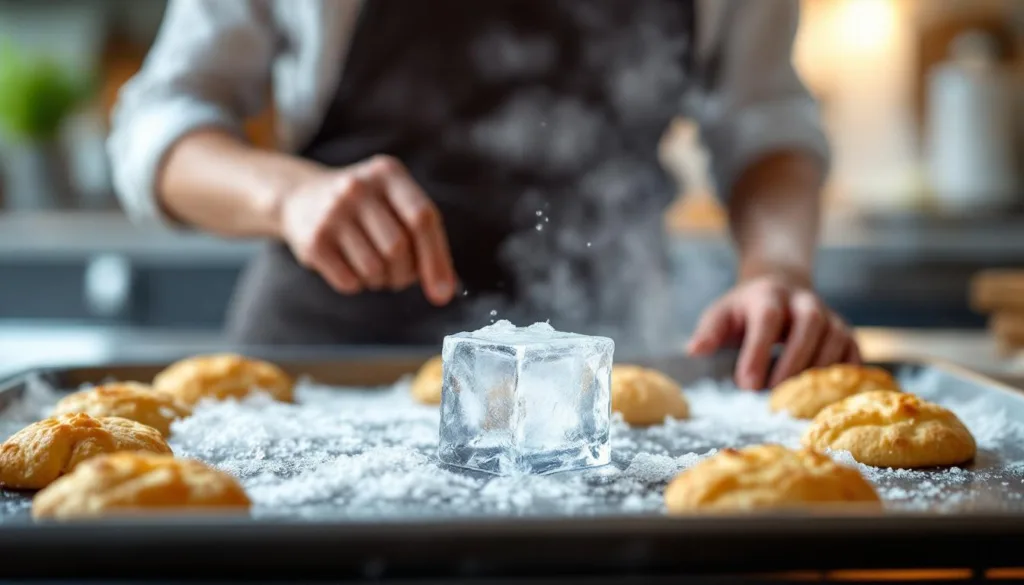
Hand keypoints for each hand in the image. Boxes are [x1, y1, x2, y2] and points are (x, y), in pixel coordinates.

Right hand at [278, 155, 455, 304]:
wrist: (302, 197)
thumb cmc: (367, 207)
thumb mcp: (396, 202)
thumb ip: (426, 237)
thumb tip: (444, 291)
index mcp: (387, 172)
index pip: (421, 218)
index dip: (436, 259)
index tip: (443, 293)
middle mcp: (357, 187)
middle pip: (397, 248)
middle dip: (404, 274)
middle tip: (399, 275)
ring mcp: (332, 212)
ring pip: (374, 269)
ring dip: (381, 281)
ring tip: (374, 267)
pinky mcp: (313, 240)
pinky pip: (349, 281)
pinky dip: (358, 284)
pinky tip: (350, 265)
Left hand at [686, 274, 859, 389]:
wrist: (782, 286)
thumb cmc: (746, 309)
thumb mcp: (722, 313)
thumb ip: (709, 331)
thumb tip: (694, 351)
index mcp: (769, 295)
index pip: (767, 319)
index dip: (758, 352)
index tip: (746, 385)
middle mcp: (805, 302)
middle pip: (809, 326)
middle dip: (792, 363)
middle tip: (774, 396)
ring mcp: (830, 317)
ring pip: (834, 340)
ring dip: (817, 374)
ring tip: (797, 404)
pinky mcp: (847, 335)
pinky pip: (854, 354)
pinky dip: (844, 378)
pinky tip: (826, 400)